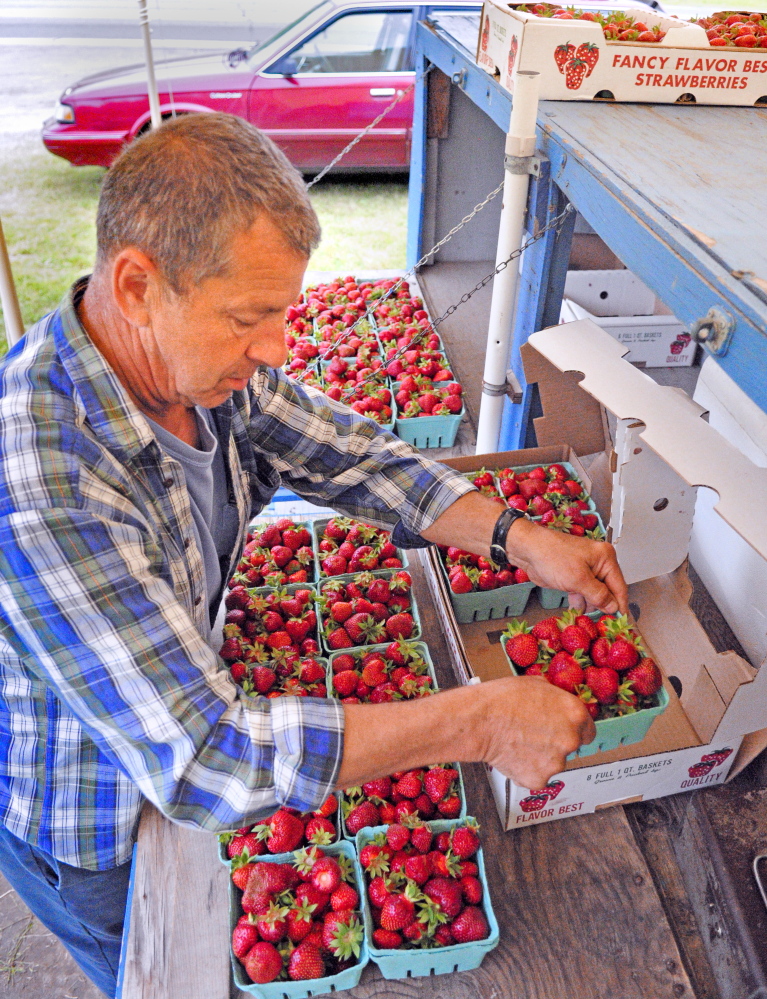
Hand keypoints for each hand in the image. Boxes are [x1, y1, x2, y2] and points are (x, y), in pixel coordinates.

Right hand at [479, 675, 595, 788]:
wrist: (481, 720)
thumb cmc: (503, 699)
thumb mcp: (537, 685)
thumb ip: (555, 699)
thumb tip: (557, 704)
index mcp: (575, 714)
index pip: (588, 730)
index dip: (574, 730)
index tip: (562, 731)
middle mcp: (571, 740)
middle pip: (571, 747)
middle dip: (556, 743)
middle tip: (533, 736)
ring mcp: (556, 763)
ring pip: (553, 763)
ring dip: (541, 758)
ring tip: (518, 744)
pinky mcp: (539, 779)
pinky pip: (536, 777)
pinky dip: (526, 770)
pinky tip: (512, 756)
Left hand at [508, 519, 627, 614]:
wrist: (527, 550)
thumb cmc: (552, 557)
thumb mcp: (578, 579)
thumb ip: (598, 595)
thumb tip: (613, 607)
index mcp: (605, 558)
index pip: (619, 586)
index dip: (620, 606)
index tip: (620, 623)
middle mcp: (598, 563)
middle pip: (608, 591)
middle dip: (604, 607)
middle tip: (602, 625)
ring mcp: (585, 570)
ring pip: (595, 594)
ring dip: (591, 606)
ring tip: (588, 620)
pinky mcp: (573, 577)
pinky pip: (583, 593)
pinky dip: (581, 602)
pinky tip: (577, 612)